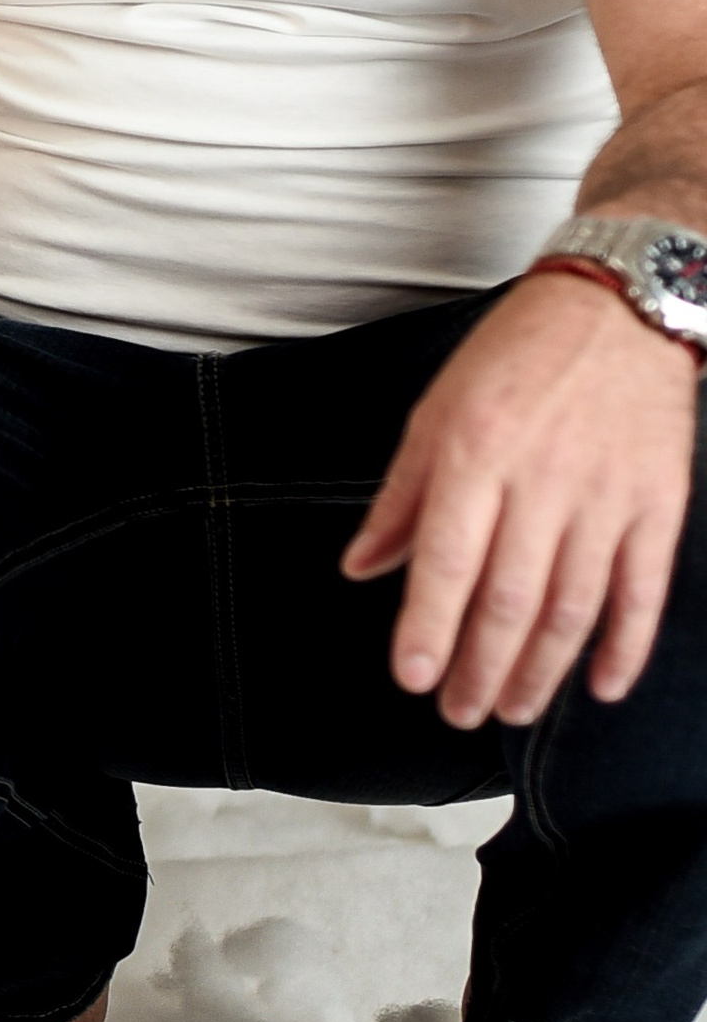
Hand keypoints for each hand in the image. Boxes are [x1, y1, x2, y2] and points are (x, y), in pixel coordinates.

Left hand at [342, 272, 700, 726]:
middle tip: (459, 712)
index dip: (428, 628)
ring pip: (573, 606)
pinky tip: (600, 687)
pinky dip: (624, 646)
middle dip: (480, 668)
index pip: (447, 560)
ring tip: (511, 709)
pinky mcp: (659, 503)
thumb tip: (362, 567)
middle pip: (509, 598)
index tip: (412, 679)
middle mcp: (542, 478)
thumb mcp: (437, 410)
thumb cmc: (516, 356)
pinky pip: (643, 590)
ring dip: (541, 670)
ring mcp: (607, 495)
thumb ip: (402, 496)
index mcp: (476, 452)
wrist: (618, 308)